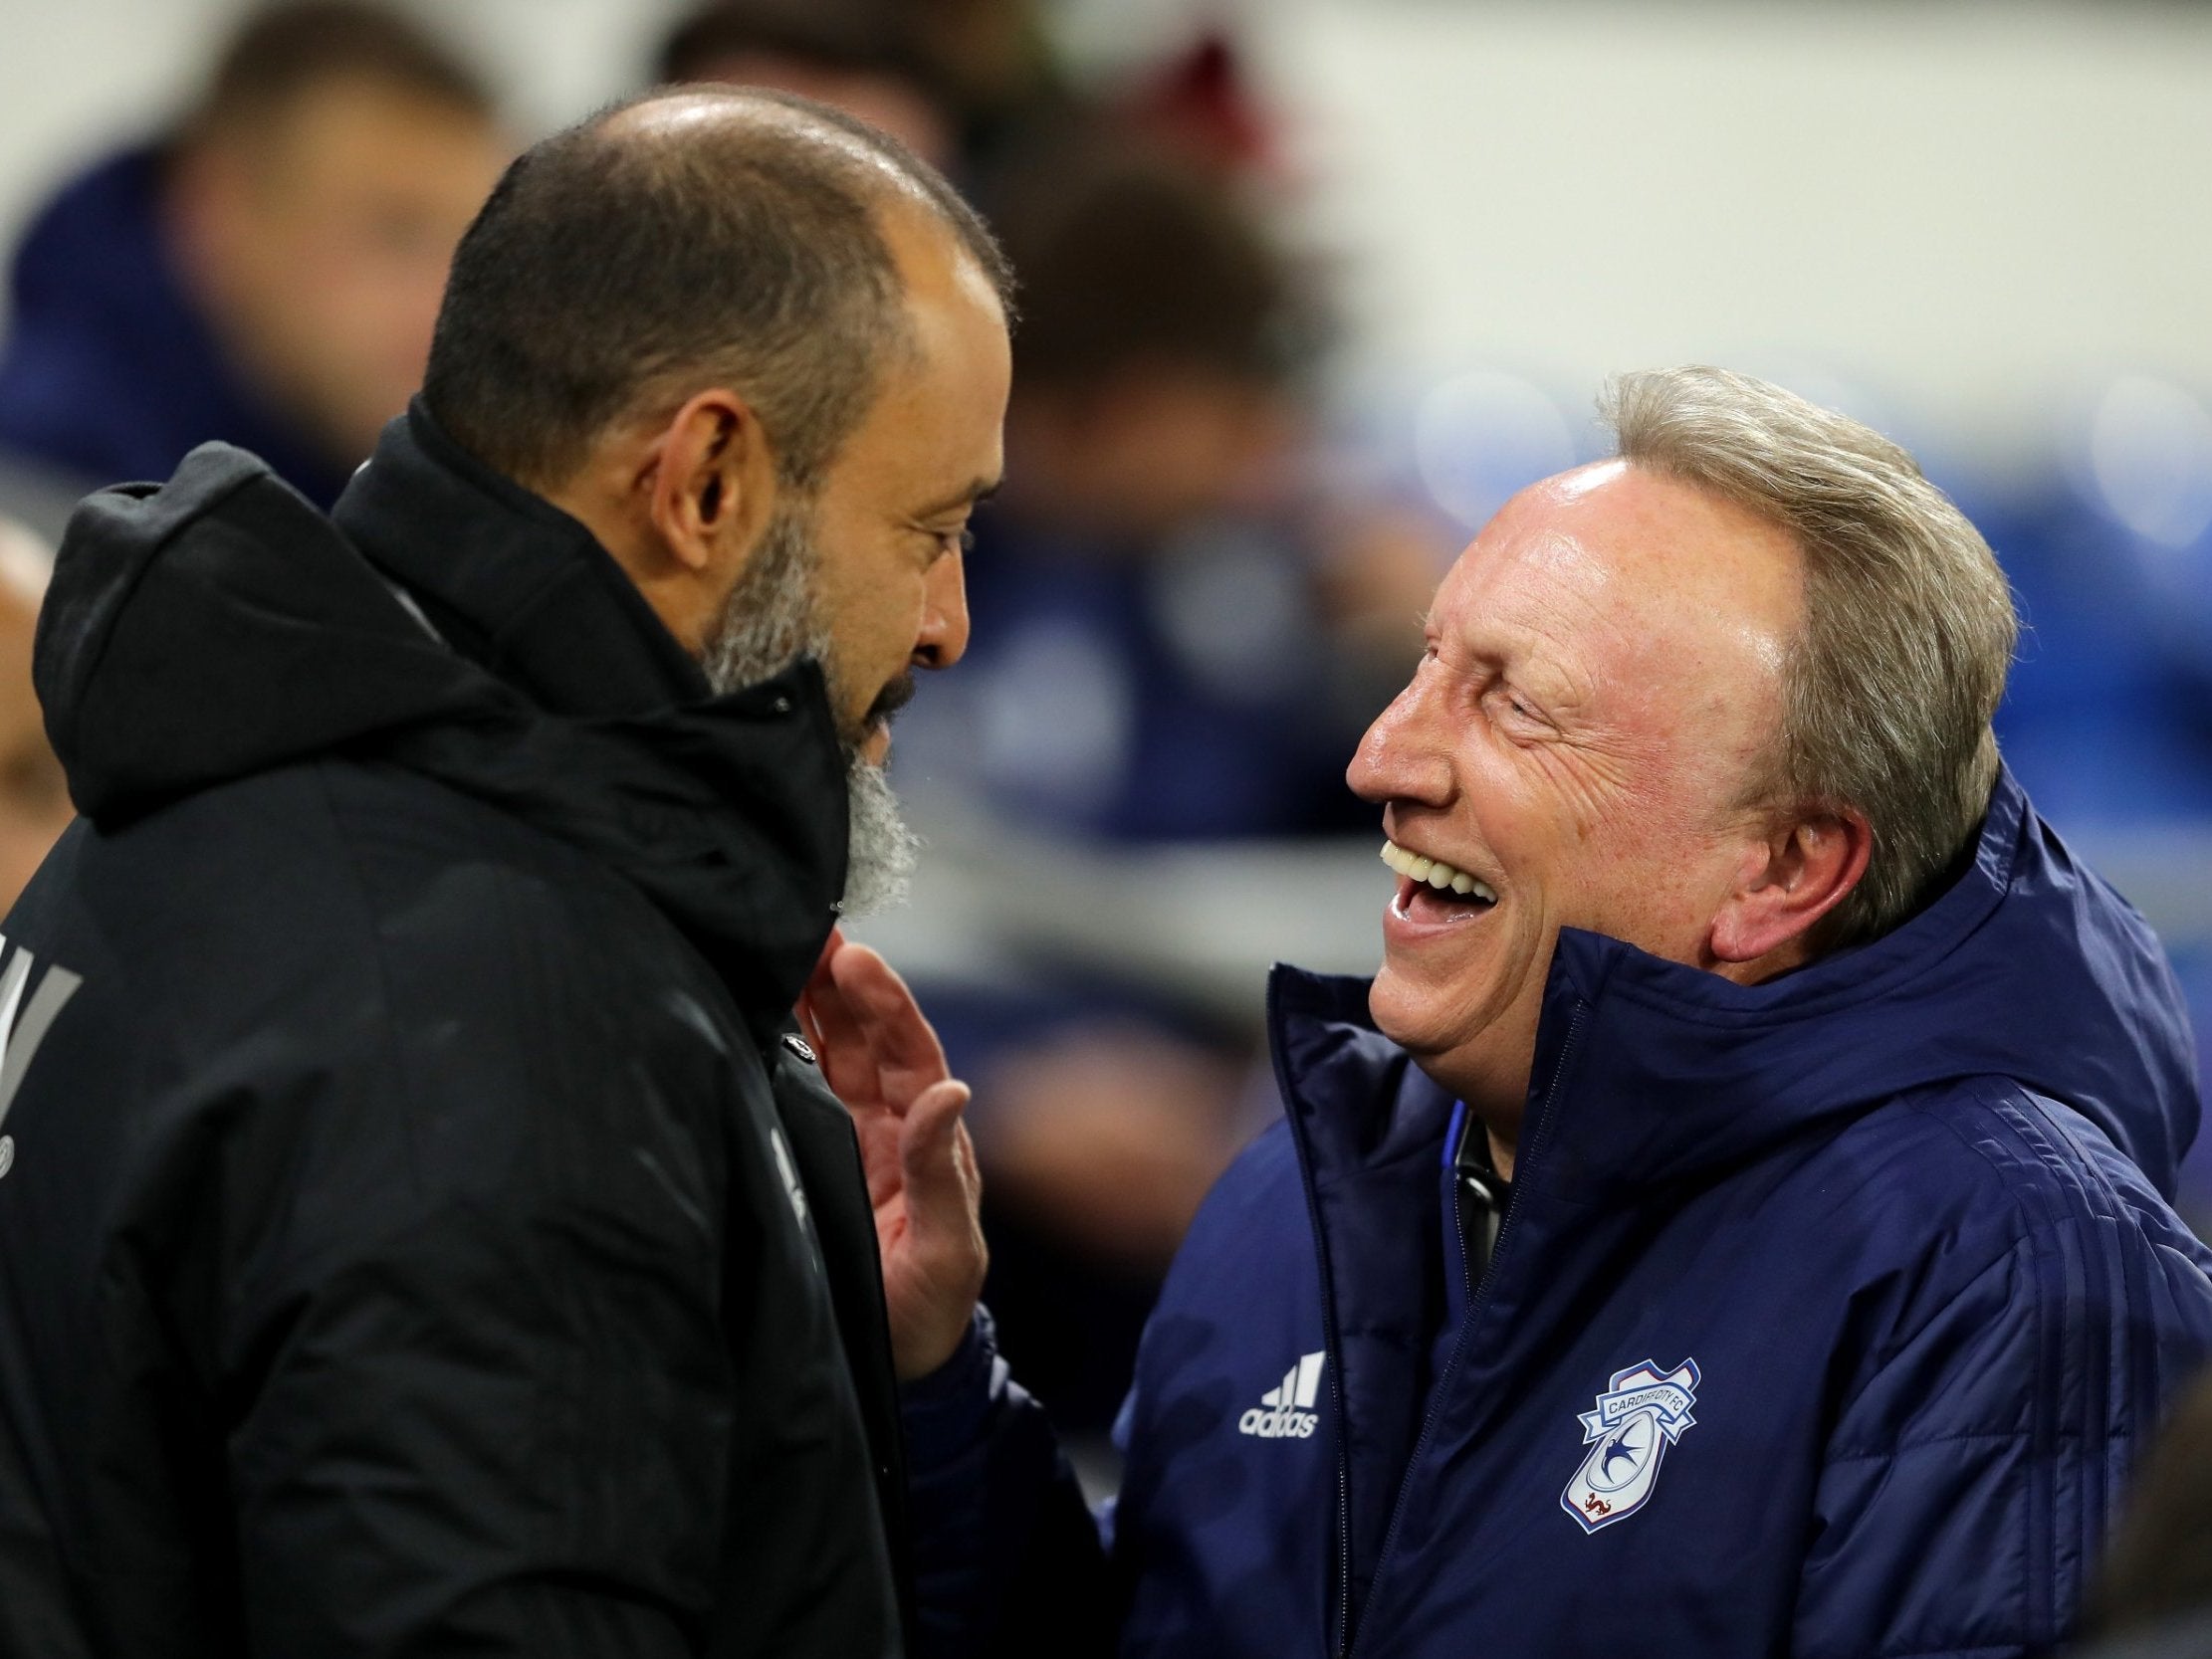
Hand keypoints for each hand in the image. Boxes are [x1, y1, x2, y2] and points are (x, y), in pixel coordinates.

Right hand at [798, 930, 985, 1379]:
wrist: (899, 1368)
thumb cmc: (930, 1313)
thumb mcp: (946, 1250)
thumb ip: (941, 1175)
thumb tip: (952, 1090)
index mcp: (927, 1140)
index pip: (908, 1053)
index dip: (884, 1001)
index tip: (854, 954)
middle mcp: (890, 1127)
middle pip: (867, 1037)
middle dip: (842, 979)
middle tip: (806, 924)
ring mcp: (852, 1138)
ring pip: (833, 1051)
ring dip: (813, 999)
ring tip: (782, 945)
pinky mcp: (815, 1158)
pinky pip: (803, 1088)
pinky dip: (788, 1043)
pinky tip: (761, 1008)